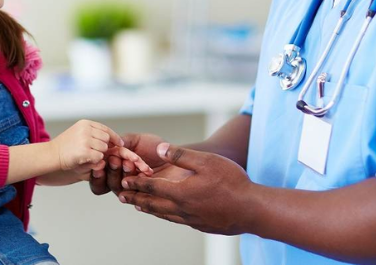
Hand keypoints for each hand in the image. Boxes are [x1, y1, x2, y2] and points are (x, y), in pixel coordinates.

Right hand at [51, 121, 151, 179]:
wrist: (47, 158)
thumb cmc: (63, 152)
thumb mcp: (79, 139)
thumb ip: (94, 140)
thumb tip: (115, 146)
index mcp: (85, 123)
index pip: (106, 130)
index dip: (114, 139)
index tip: (120, 146)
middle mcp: (86, 128)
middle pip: (107, 140)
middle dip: (107, 149)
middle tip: (96, 155)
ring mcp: (85, 139)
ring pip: (104, 150)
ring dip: (99, 157)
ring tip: (83, 159)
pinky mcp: (84, 151)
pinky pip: (98, 158)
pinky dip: (94, 163)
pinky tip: (82, 162)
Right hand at [90, 133, 189, 194]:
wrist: (179, 157)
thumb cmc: (158, 148)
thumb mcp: (137, 140)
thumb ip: (122, 141)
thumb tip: (109, 146)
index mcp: (116, 167)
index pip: (99, 172)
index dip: (96, 169)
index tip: (101, 161)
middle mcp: (121, 180)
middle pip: (104, 183)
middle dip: (109, 170)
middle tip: (116, 159)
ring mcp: (132, 190)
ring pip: (117, 189)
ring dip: (120, 176)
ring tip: (128, 163)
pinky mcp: (145, 198)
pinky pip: (134, 196)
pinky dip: (134, 186)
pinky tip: (138, 176)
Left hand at [118, 143, 252, 234]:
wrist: (252, 210)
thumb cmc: (231, 182)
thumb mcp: (206, 161)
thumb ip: (182, 155)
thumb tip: (160, 149)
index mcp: (181, 192)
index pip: (152, 188)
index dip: (137, 184)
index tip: (125, 182)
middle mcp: (182, 209)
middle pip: (153, 205)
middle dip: (137, 199)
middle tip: (123, 197)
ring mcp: (191, 219)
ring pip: (164, 214)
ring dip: (149, 209)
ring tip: (139, 207)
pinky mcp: (201, 225)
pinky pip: (176, 220)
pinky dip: (165, 215)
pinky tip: (167, 213)